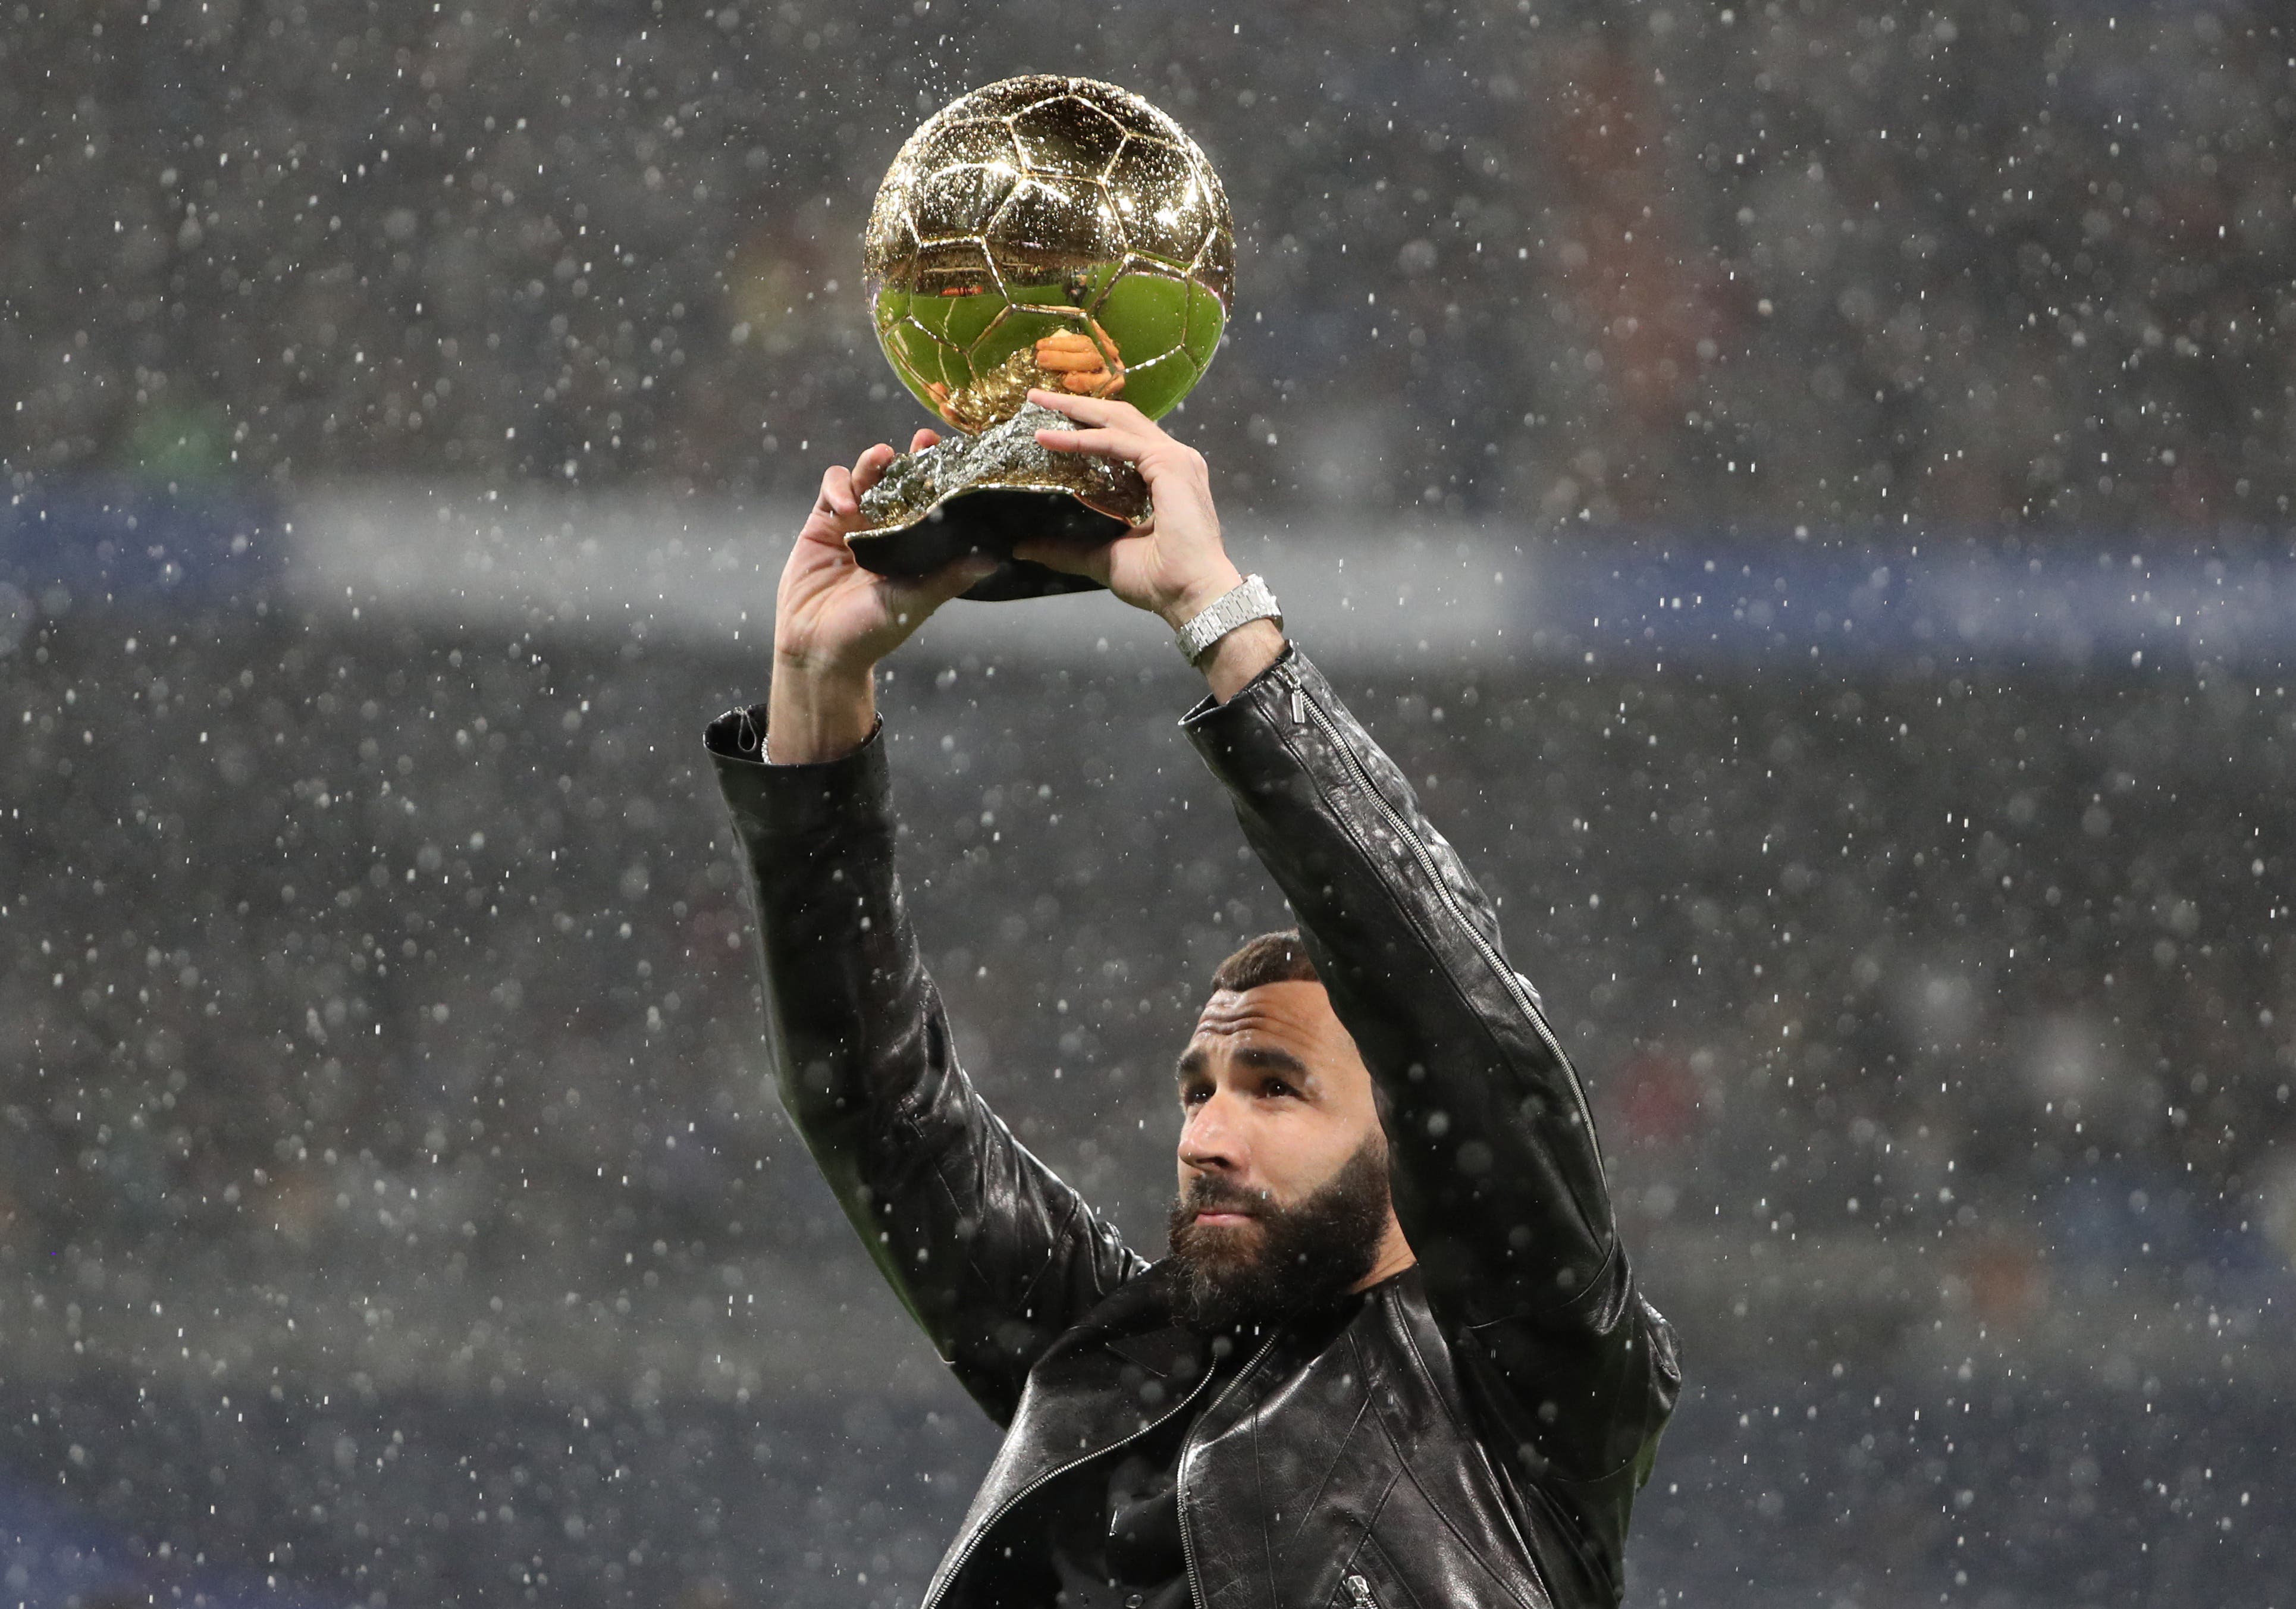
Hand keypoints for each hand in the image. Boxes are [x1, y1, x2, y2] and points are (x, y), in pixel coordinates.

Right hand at [766, 430, 995, 762]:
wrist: (819, 650)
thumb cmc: (872, 634)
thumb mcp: (916, 603)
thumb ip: (949, 578)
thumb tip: (994, 559)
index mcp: (916, 544)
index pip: (933, 500)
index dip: (943, 476)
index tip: (958, 456)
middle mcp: (888, 528)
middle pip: (900, 479)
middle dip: (911, 456)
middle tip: (924, 439)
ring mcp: (854, 522)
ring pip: (865, 476)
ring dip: (873, 463)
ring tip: (881, 459)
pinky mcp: (822, 522)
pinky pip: (832, 489)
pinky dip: (839, 487)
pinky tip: (846, 506)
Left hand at [1011, 388, 1242, 629]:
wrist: (1190, 595)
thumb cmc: (1159, 581)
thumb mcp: (1100, 558)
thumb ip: (1065, 549)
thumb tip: (1024, 549)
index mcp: (1161, 478)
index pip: (1119, 438)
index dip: (1084, 426)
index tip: (1048, 421)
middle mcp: (1171, 460)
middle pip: (1117, 419)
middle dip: (1075, 405)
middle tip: (1036, 397)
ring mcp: (1174, 458)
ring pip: (1117, 421)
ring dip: (1076, 411)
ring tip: (1040, 403)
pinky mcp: (1169, 464)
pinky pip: (1117, 442)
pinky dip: (1082, 438)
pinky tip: (1051, 438)